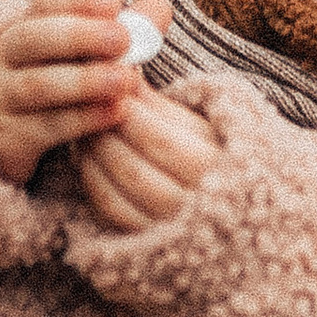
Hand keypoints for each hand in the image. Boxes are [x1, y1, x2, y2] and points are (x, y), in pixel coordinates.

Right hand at [0, 0, 143, 184]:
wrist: (22, 141)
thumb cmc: (65, 83)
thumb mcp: (94, 54)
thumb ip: (128, 29)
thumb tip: (159, 8)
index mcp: (28, 25)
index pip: (46, 3)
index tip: (115, 2)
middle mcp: (6, 56)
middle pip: (33, 38)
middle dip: (80, 35)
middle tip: (122, 39)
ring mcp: (2, 96)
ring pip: (38, 84)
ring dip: (84, 81)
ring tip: (126, 80)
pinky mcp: (8, 136)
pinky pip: (44, 126)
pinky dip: (82, 119)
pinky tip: (115, 113)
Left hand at [76, 86, 223, 232]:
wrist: (230, 209)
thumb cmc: (214, 159)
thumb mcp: (199, 127)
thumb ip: (159, 104)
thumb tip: (123, 73)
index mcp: (213, 172)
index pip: (160, 141)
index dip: (129, 115)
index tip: (111, 94)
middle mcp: (190, 208)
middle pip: (132, 170)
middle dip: (104, 137)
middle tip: (88, 111)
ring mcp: (165, 231)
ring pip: (115, 195)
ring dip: (93, 159)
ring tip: (87, 134)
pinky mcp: (144, 243)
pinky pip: (109, 214)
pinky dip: (93, 184)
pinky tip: (90, 161)